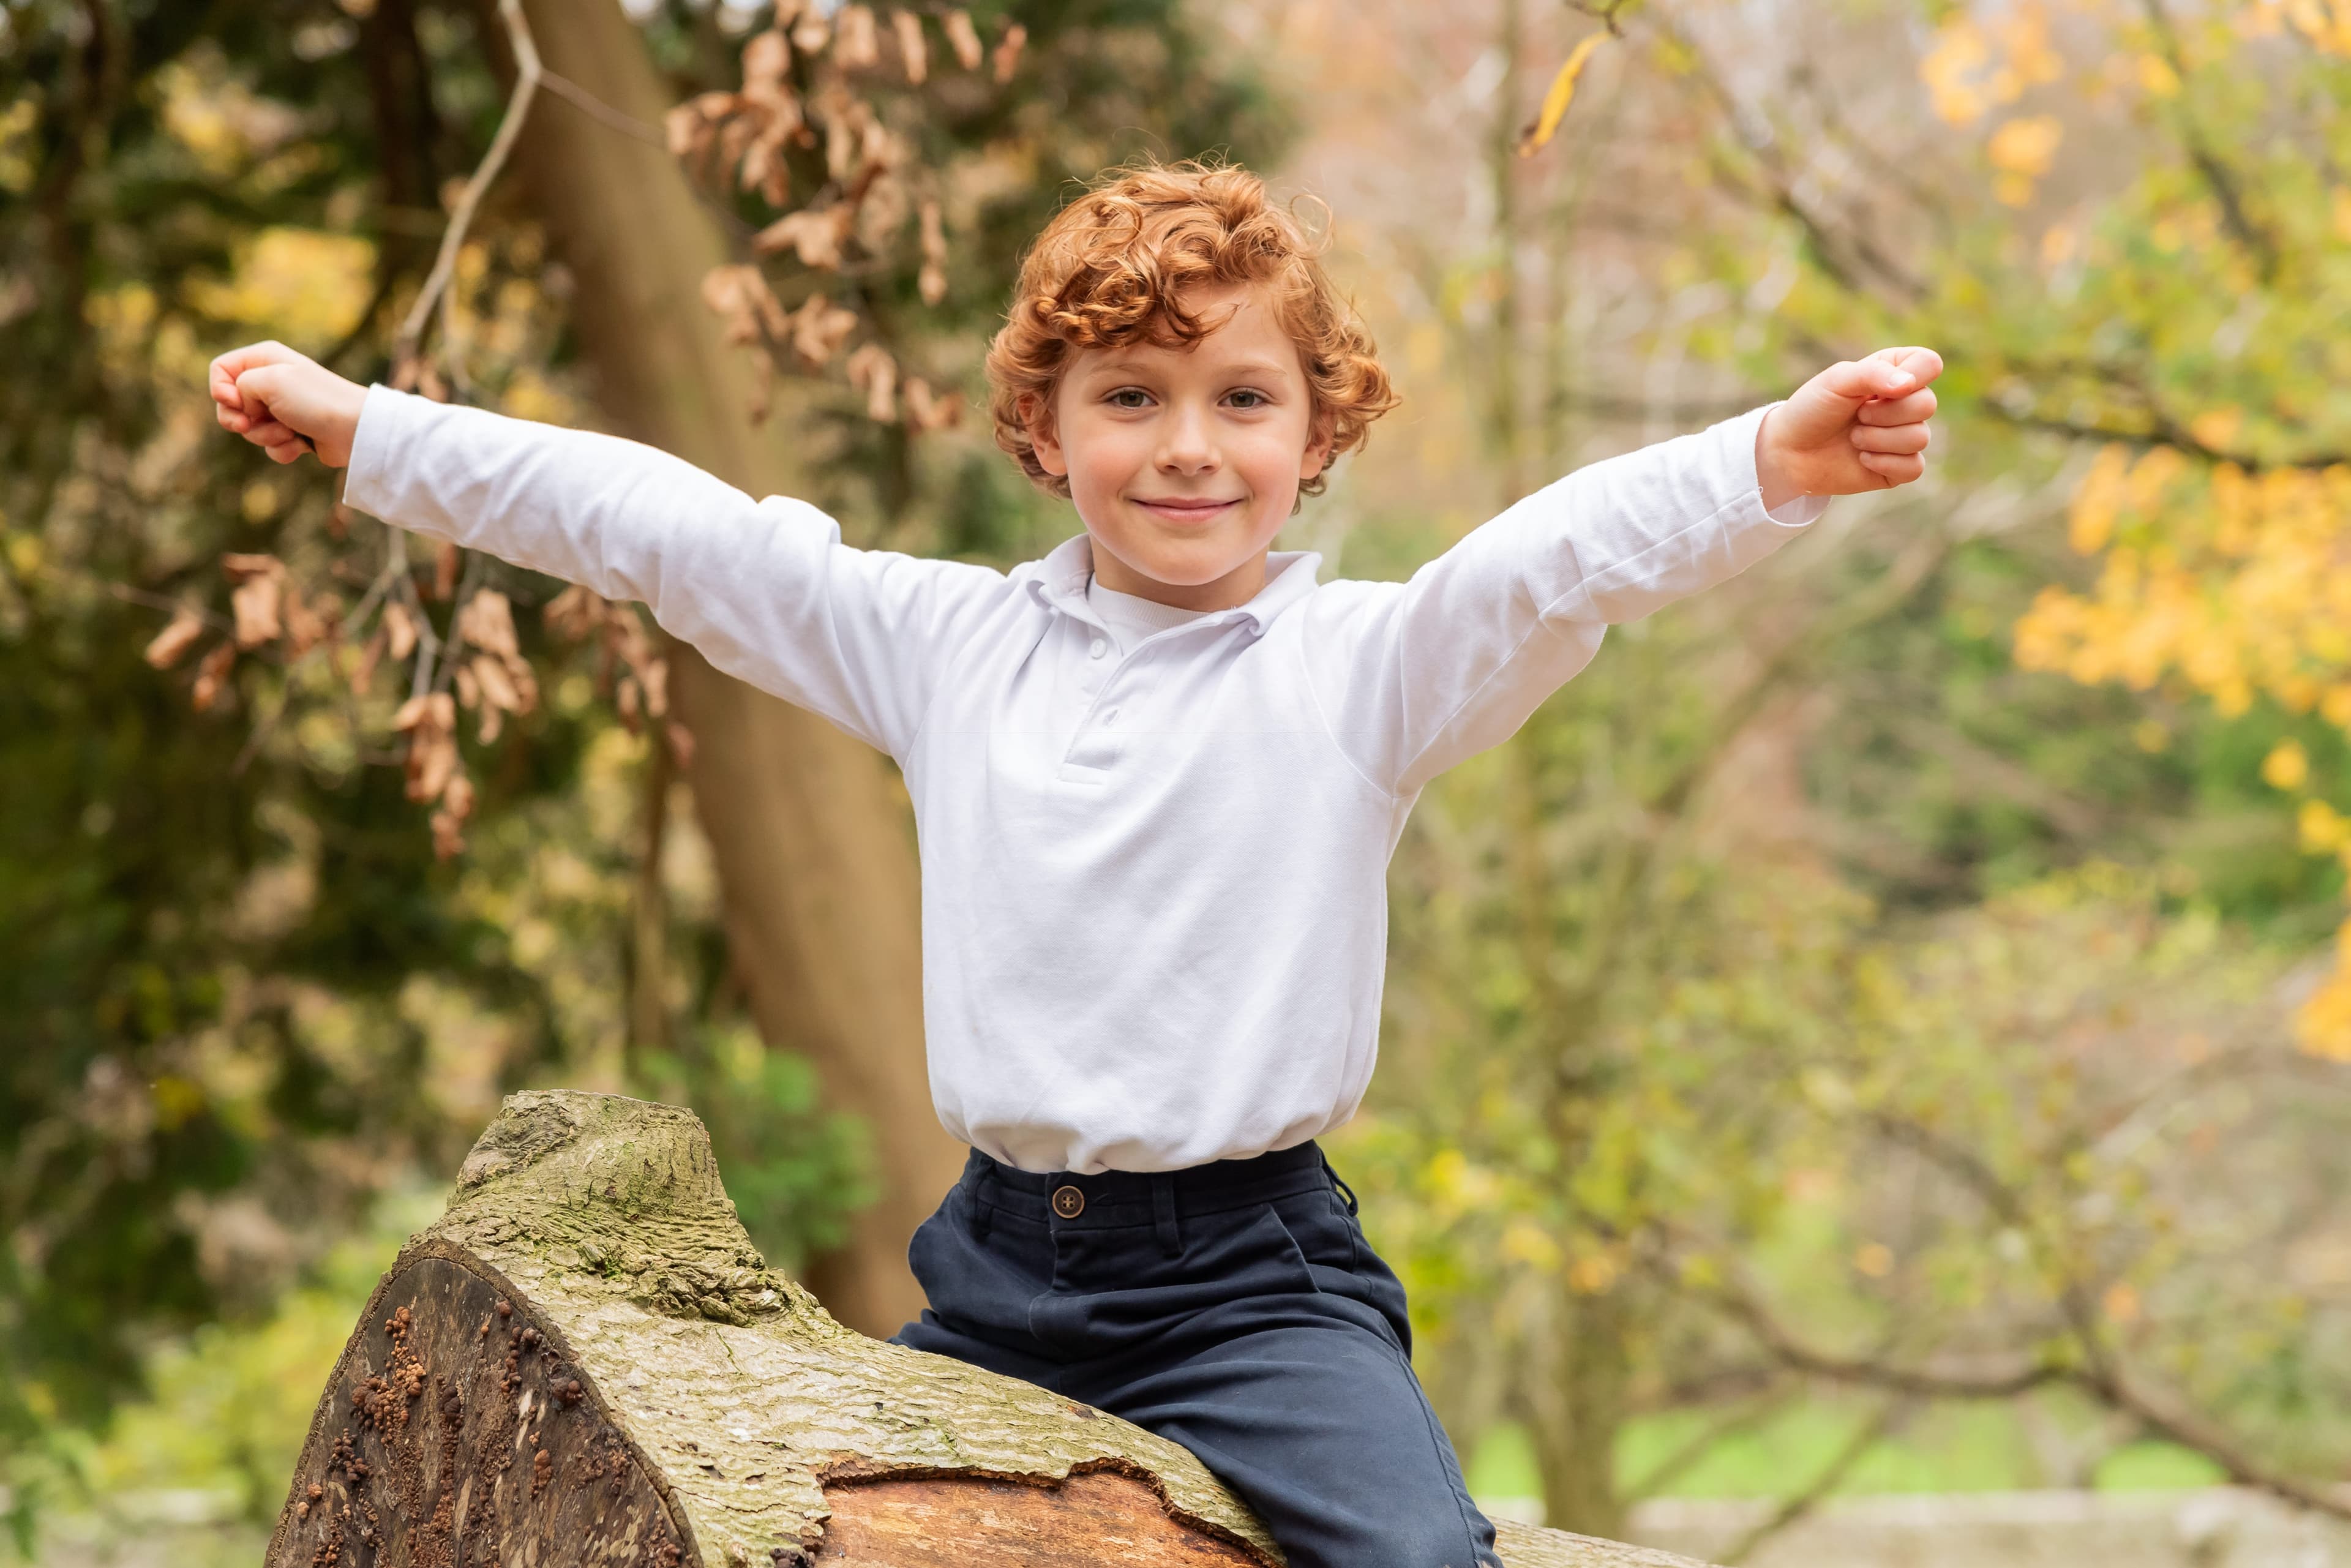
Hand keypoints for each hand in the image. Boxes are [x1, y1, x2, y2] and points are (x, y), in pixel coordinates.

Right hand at [208, 341, 368, 467]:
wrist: (354, 430)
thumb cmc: (314, 400)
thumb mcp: (269, 380)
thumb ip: (238, 385)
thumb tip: (241, 407)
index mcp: (265, 358)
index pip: (221, 369)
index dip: (219, 389)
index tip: (233, 401)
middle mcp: (272, 381)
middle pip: (230, 404)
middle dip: (239, 419)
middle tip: (248, 424)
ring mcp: (282, 409)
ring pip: (250, 429)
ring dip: (266, 435)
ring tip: (290, 432)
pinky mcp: (294, 433)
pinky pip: (270, 445)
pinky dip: (282, 449)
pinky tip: (301, 445)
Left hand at [1755, 346, 1942, 510]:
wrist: (1790, 452)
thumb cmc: (1812, 410)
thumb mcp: (1837, 381)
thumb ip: (1873, 374)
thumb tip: (1909, 385)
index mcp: (1895, 372)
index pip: (1929, 364)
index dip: (1914, 376)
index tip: (1879, 389)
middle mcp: (1905, 403)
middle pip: (1927, 405)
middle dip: (1885, 414)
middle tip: (1857, 416)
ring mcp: (1904, 435)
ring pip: (1920, 438)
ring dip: (1878, 439)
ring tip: (1853, 437)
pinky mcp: (1900, 467)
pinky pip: (1914, 467)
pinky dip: (1884, 463)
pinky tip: (1861, 458)